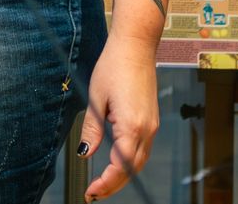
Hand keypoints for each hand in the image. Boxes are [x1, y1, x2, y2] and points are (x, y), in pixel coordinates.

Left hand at [77, 39, 159, 199]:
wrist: (135, 47)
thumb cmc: (114, 67)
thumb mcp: (95, 99)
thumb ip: (92, 129)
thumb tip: (85, 152)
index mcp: (132, 126)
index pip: (120, 167)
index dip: (106, 183)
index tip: (91, 192)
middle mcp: (147, 129)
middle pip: (133, 169)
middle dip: (114, 184)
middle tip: (94, 193)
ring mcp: (152, 125)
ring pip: (139, 161)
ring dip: (123, 174)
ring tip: (103, 182)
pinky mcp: (151, 120)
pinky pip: (142, 148)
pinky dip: (130, 160)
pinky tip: (116, 162)